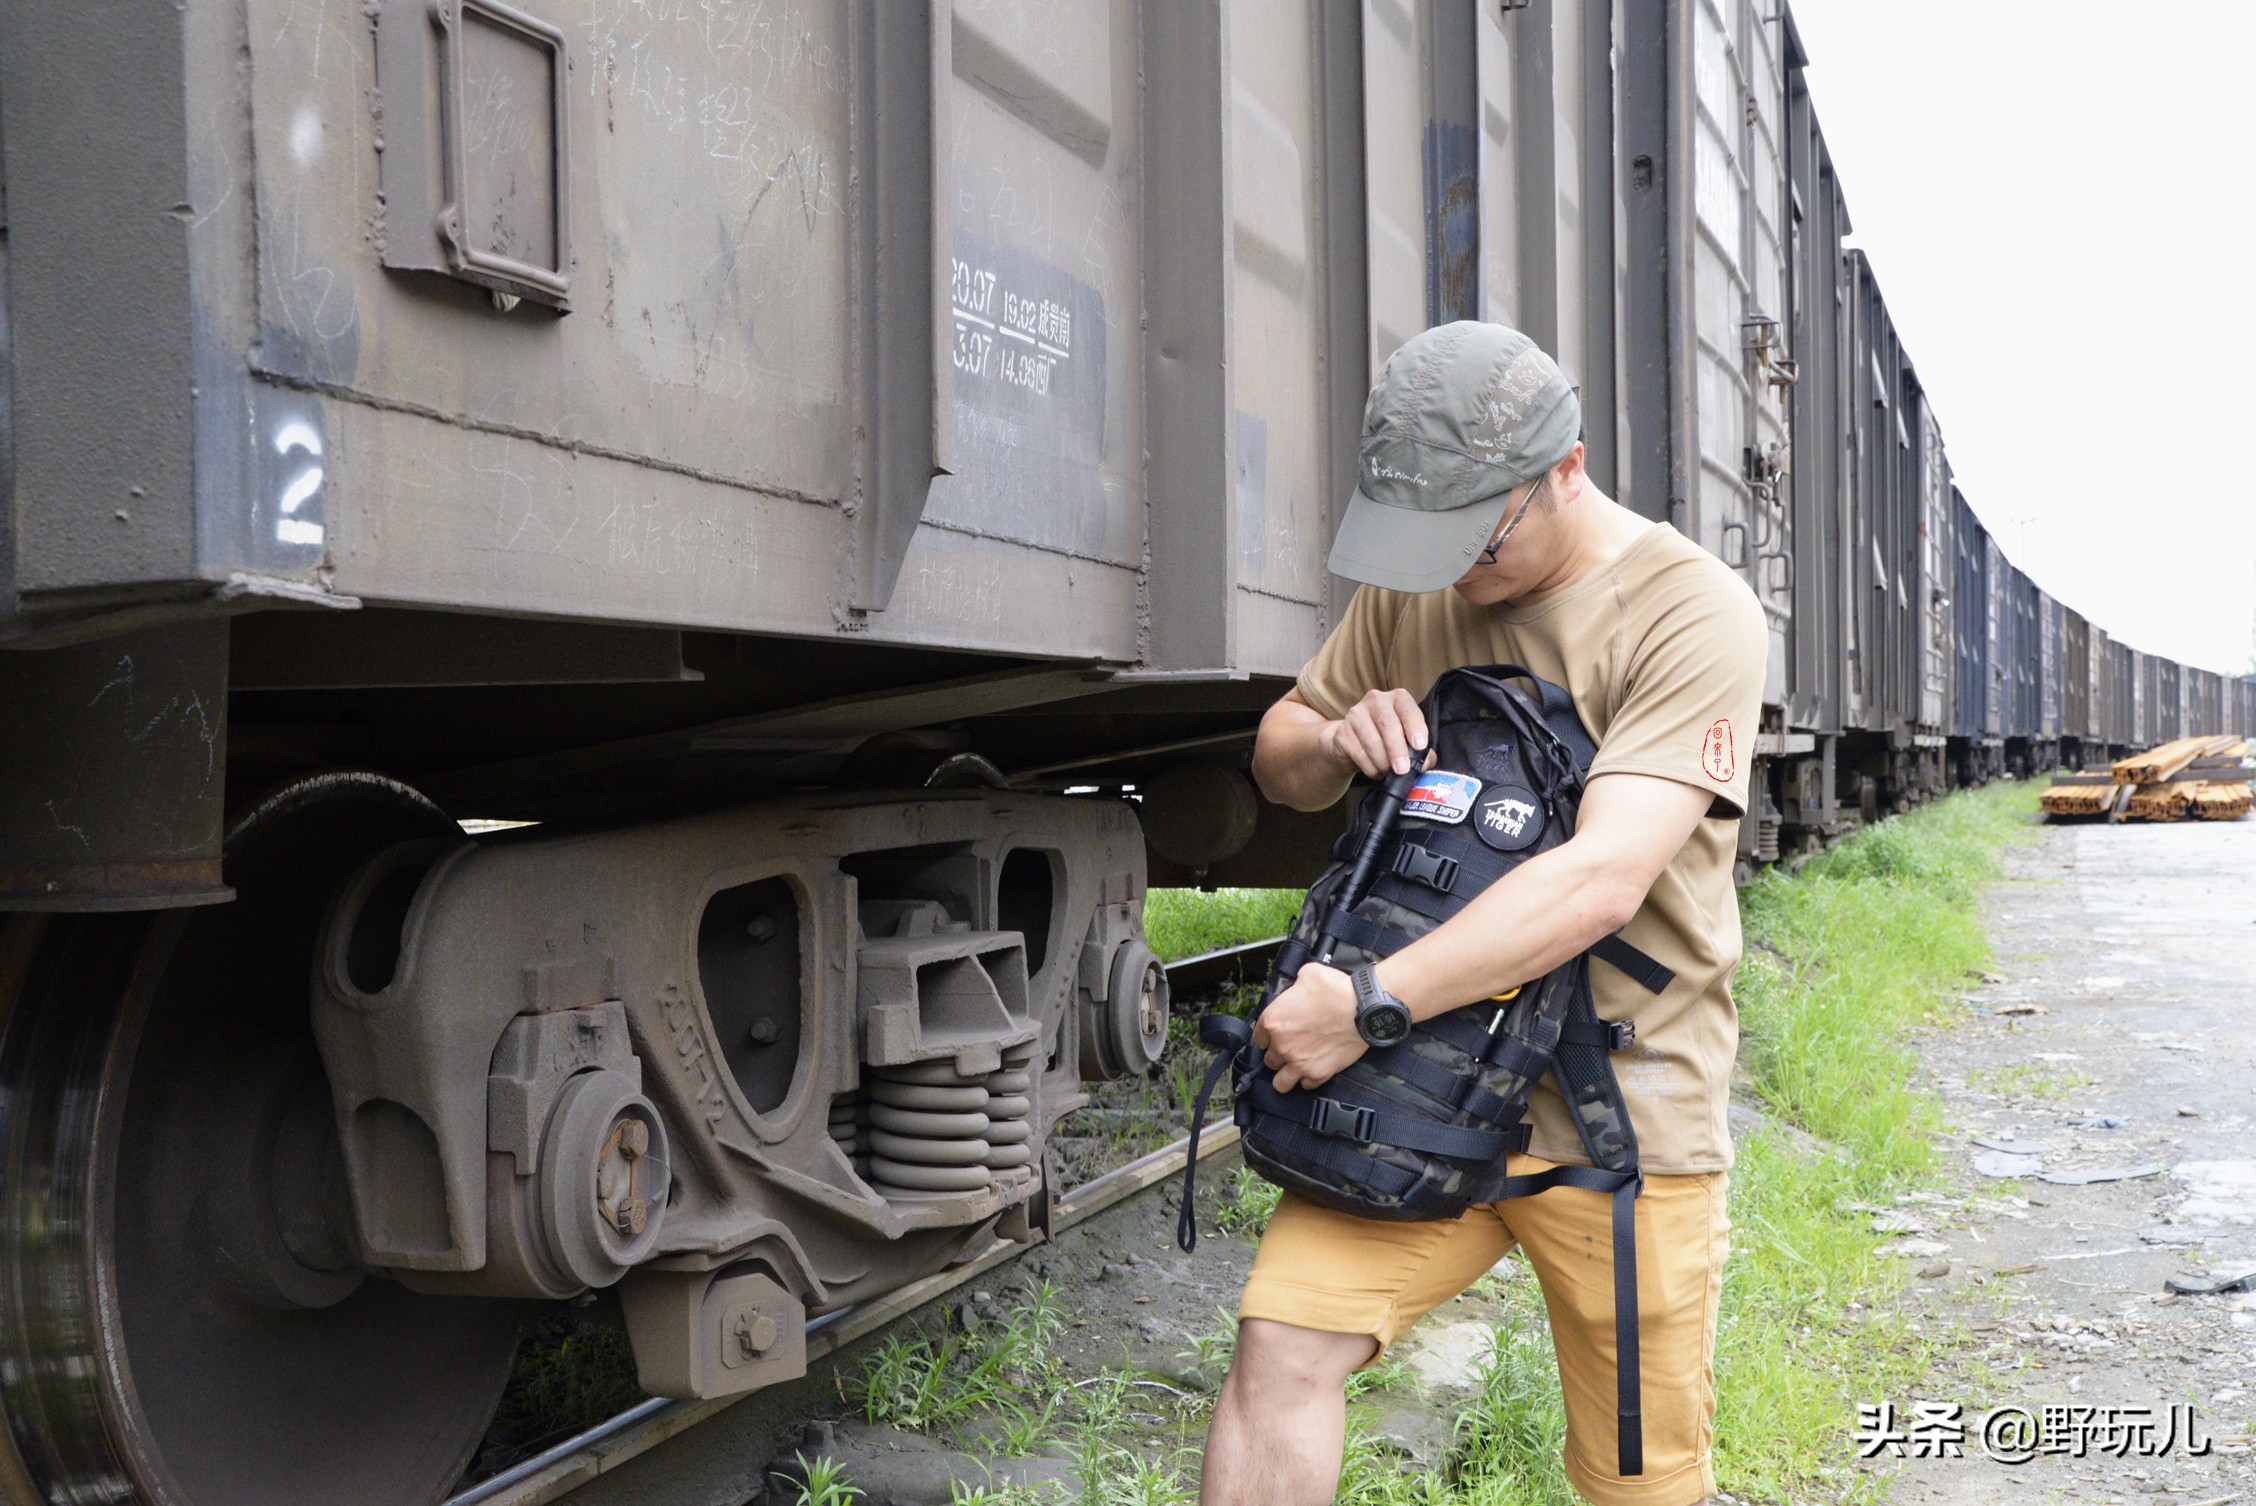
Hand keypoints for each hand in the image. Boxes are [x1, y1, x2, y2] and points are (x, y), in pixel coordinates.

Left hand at [1250, 962, 1366, 1092]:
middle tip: (1291, 1048)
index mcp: (1273, 1020)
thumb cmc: (1336, 990)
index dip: (1268, 1036)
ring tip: (1294, 1068)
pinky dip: (1308, 1080)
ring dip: (1286, 1074)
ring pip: (1280, 1082)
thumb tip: (1297, 987)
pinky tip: (1313, 1069)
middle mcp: (1281, 1045)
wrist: (1363, 1008)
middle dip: (1278, 1054)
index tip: (1276, 1035)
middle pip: (1269, 1060)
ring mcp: (1298, 1062)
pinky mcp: (1318, 1073)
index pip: (1258, 1037)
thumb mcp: (1308, 974)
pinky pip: (1305, 1085)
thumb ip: (1294, 985)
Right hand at [1319, 688, 1432, 779]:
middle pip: (1388, 725)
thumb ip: (1420, 751)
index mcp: (1397, 698)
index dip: (1415, 727)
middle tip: (1403, 770)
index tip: (1420, 746)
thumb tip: (1423, 763)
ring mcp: (1356, 714)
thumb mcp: (1406, 740)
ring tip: (1389, 773)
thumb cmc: (1387, 739)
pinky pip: (1358, 753)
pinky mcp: (1342, 731)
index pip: (1408, 709)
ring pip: (1372, 742)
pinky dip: (1370, 768)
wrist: (1353, 742)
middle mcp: (1376, 700)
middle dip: (1397, 750)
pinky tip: (1376, 771)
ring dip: (1383, 762)